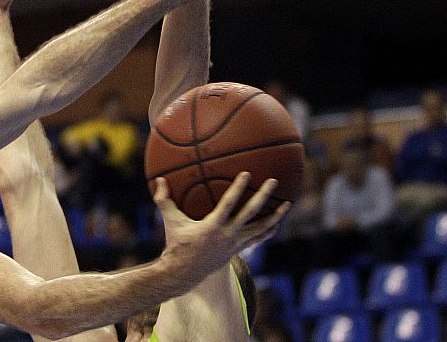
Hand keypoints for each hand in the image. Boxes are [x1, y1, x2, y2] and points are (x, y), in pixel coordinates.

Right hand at [153, 172, 289, 283]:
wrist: (184, 272)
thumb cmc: (176, 243)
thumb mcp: (170, 221)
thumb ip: (164, 199)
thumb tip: (159, 179)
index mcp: (212, 226)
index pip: (228, 203)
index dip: (238, 188)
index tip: (247, 173)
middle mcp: (227, 235)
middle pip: (250, 213)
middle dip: (263, 197)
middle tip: (273, 182)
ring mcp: (235, 244)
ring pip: (260, 228)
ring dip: (275, 216)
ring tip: (287, 203)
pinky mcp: (237, 250)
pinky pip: (257, 239)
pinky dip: (268, 230)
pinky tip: (277, 222)